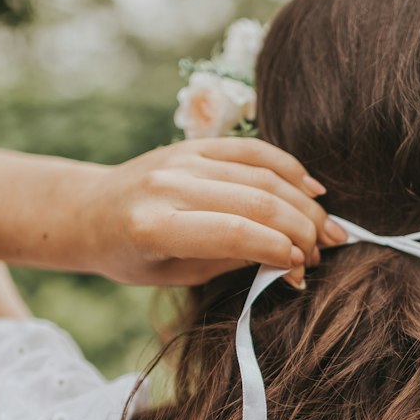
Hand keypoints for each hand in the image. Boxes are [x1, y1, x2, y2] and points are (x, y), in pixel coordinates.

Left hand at [88, 137, 345, 286]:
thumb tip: (291, 260)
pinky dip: (289, 169)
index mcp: (155, 226)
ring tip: (329, 229)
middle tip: (326, 251)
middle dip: (301, 228)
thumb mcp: (176, 275)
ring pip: (263, 175)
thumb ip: (231, 261)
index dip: (277, 249)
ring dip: (304, 203)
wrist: (91, 211)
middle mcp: (169, 185)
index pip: (234, 232)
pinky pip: (253, 151)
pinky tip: (313, 190)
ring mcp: (183, 158)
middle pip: (257, 201)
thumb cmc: (132, 256)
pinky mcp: (195, 144)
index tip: (302, 267)